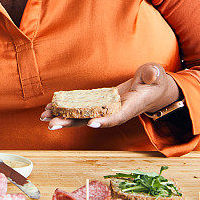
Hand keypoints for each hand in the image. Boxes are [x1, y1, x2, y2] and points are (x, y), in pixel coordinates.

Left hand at [39, 63, 180, 129]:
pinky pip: (79, 109)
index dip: (105, 121)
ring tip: (44, 117)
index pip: (117, 117)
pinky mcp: (97, 105)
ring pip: (81, 116)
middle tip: (51, 124)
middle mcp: (113, 112)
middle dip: (71, 123)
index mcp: (129, 108)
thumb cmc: (153, 82)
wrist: (148, 89)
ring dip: (63, 117)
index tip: (92, 123)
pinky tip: (50, 108)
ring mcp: (104, 109)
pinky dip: (65, 109)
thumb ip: (153, 75)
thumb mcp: (155, 75)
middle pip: (91, 121)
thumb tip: (151, 75)